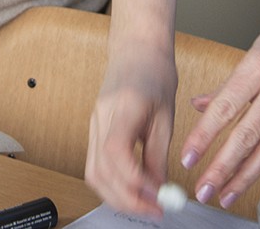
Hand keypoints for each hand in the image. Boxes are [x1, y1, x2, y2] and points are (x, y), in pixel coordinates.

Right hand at [85, 36, 177, 214]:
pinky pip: (96, 165)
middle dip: (126, 199)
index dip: (135, 181)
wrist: (136, 49)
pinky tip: (132, 189)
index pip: (116, 152)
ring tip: (145, 204)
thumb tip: (159, 189)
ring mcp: (93, 124)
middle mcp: (101, 117)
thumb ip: (159, 154)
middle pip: (100, 171)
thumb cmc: (154, 73)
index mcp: (123, 107)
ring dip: (117, 196)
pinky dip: (112, 184)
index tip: (157, 196)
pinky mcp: (94, 130)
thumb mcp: (166, 115)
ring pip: (93, 173)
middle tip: (154, 210)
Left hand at [179, 0, 259, 208]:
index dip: (204, 135)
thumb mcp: (258, 48)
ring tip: (225, 194)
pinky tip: (250, 177)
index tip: (188, 156)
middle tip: (203, 188)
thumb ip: (230, 83)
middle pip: (246, 135)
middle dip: (222, 167)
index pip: (225, 106)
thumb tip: (200, 105)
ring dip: (244, 176)